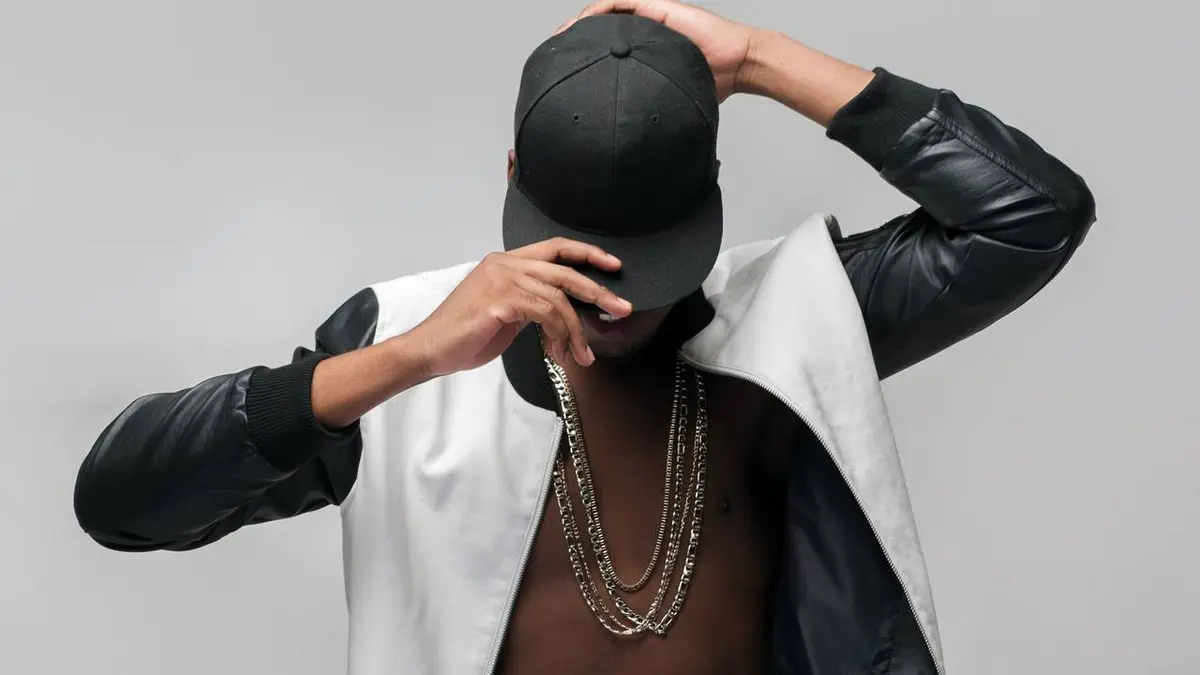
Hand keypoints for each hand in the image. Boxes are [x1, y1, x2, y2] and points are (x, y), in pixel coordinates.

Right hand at [409, 238, 632, 376]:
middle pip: (565, 270)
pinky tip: (559, 352)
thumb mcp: (505, 312)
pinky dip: (559, 334)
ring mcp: (502, 280)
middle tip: (622, 308)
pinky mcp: (500, 301)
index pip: (555, 248)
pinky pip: (545, 313)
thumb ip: (531, 303)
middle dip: (598, 290)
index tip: (614, 266)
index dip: (587, 253)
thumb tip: (564, 314)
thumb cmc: (465, 335)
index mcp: (506, 262)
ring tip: (582, 355)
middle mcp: (505, 264)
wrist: (430, 350)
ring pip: (558, 298)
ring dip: (577, 330)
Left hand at [559, 0, 758, 102]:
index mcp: (644, 53)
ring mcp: (649, 18)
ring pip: (604, 13)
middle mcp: (644, 33)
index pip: (606, 51)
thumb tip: (634, 145)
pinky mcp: (656, 7)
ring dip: (579, 23)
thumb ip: (652, 111)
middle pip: (599, 30)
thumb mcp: (671, 100)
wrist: (738, 65)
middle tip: (552, 59)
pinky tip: (582, 23)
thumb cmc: (713, 84)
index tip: (562, 75)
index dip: (583, 60)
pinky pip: (620, 2)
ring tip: (560, 39)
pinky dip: (598, 11)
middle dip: (573, 42)